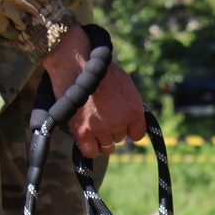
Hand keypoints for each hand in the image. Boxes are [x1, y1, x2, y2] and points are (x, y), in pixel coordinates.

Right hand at [41, 26, 146, 158]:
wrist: (77, 63)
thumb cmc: (100, 70)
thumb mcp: (126, 85)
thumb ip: (130, 105)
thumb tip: (132, 121)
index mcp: (134, 110)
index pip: (138, 134)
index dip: (128, 129)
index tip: (121, 124)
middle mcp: (120, 121)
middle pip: (120, 138)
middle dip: (112, 130)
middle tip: (100, 115)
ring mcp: (102, 128)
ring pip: (106, 146)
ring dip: (100, 138)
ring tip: (92, 122)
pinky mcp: (83, 131)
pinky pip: (91, 152)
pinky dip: (90, 148)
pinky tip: (87, 138)